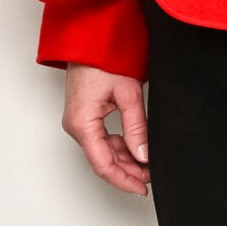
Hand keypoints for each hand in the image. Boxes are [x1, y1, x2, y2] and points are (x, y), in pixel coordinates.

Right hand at [62, 63, 149, 195]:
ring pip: (101, 152)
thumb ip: (136, 128)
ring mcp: (77, 121)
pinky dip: (117, 147)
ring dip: (123, 160)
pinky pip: (99, 140)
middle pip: (102, 161)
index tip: (142, 188)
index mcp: (83, 122)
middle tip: (150, 176)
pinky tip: (133, 148)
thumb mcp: (127, 93)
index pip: (103, 165)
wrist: (88, 37)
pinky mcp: (82, 116)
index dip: (124, 180)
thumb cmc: (102, 57)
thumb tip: (144, 156)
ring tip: (146, 163)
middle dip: (127, 172)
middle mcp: (75, 125)